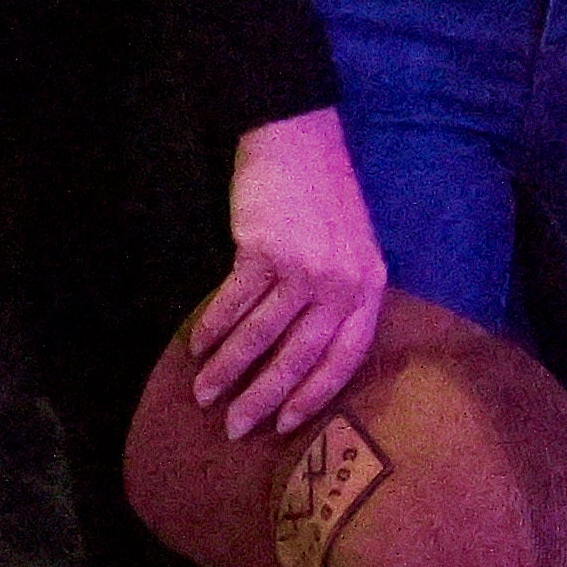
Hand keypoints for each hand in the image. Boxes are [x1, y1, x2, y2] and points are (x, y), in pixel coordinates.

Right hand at [190, 106, 386, 440]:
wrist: (298, 137)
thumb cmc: (323, 197)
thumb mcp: (351, 249)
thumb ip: (338, 298)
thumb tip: (296, 358)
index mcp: (370, 287)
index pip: (346, 358)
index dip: (315, 396)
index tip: (287, 426)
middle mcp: (343, 283)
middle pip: (300, 357)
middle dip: (264, 398)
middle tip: (235, 429)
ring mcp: (304, 267)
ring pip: (260, 335)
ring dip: (227, 369)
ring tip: (203, 394)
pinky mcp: (265, 251)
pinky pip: (234, 303)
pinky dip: (212, 328)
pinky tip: (197, 346)